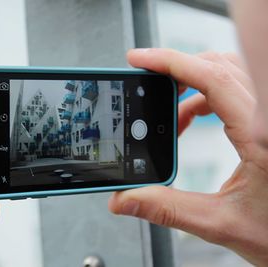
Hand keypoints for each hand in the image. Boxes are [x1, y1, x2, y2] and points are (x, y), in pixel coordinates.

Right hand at [108, 48, 267, 265]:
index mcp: (262, 138)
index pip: (214, 80)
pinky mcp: (263, 122)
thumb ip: (168, 209)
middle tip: (146, 84)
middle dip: (177, 71)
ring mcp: (267, 119)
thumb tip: (126, 200)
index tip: (141, 60)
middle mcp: (267, 120)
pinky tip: (189, 120)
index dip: (173, 63)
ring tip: (168, 116)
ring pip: (227, 75)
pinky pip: (232, 91)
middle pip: (220, 67)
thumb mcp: (221, 224)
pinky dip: (204, 98)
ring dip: (191, 87)